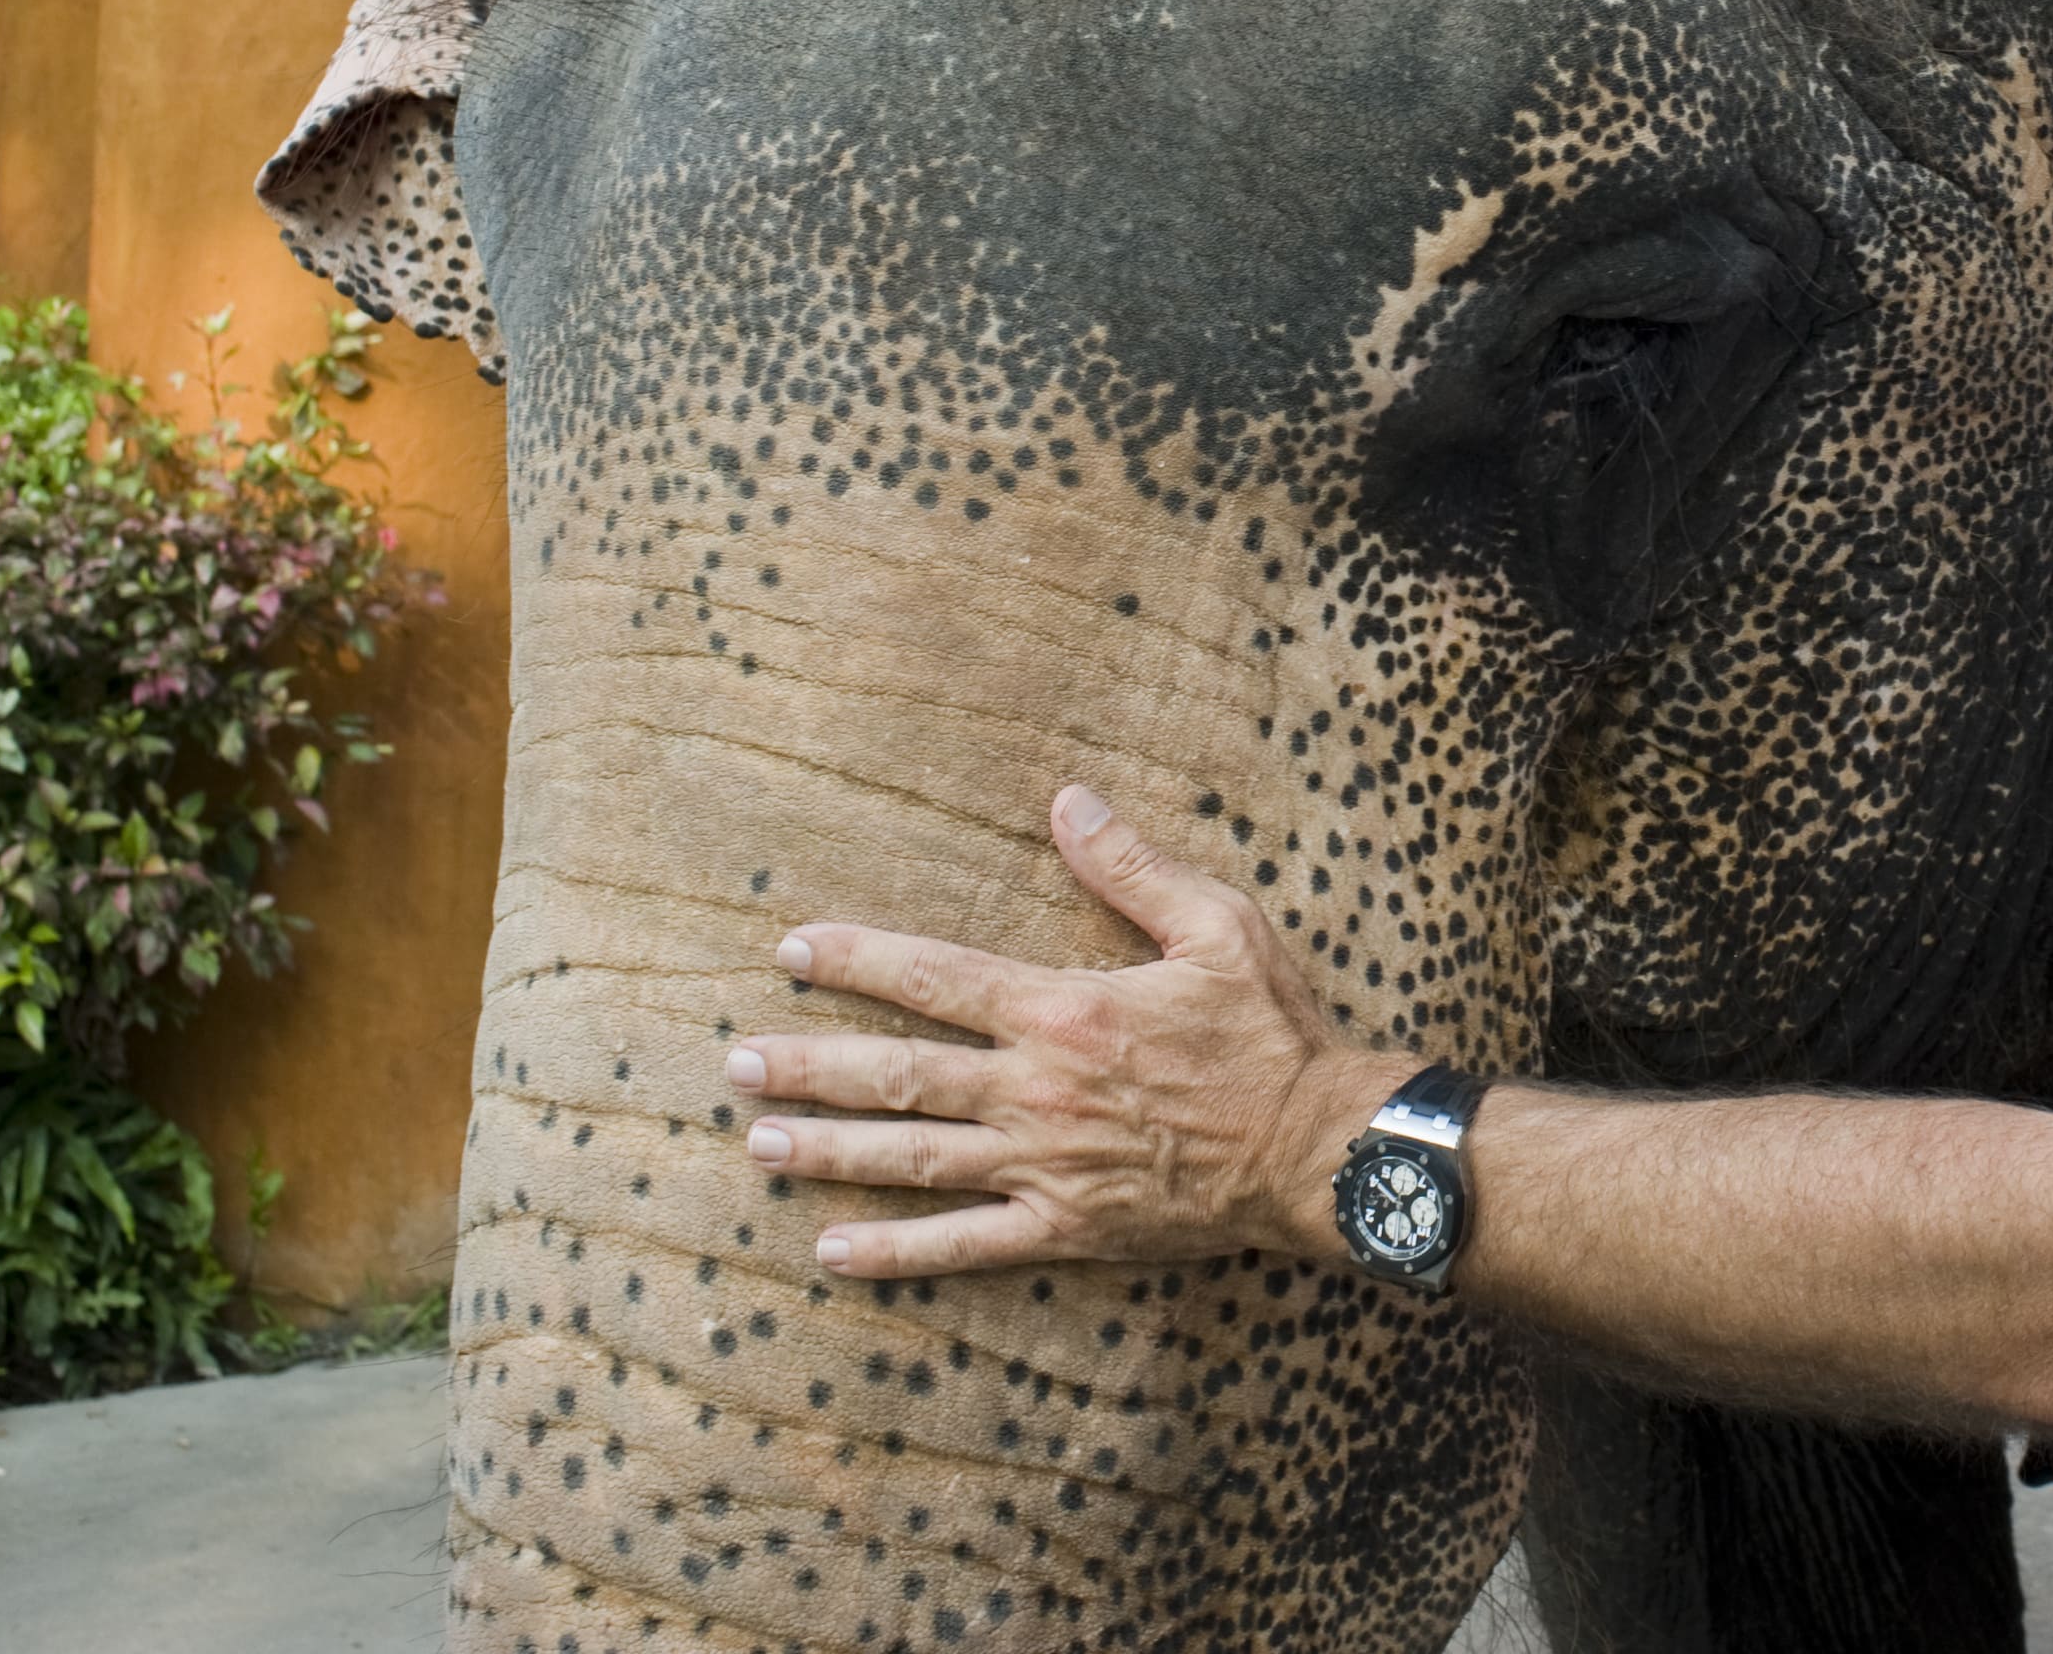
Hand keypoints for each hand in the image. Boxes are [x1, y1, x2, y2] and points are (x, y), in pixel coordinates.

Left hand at [726, 784, 1415, 1277]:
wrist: (1318, 1149)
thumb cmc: (1271, 1032)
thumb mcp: (1217, 925)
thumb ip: (1132, 867)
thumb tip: (1067, 800)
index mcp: (1063, 1010)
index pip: (935, 977)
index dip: (857, 960)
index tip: (792, 950)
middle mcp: (1036, 1090)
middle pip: (897, 1074)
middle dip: (808, 1065)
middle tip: (734, 1061)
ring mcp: (1043, 1166)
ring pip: (912, 1157)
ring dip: (828, 1149)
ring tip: (756, 1142)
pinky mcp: (1065, 1229)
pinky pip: (964, 1244)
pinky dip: (896, 1251)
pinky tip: (832, 1251)